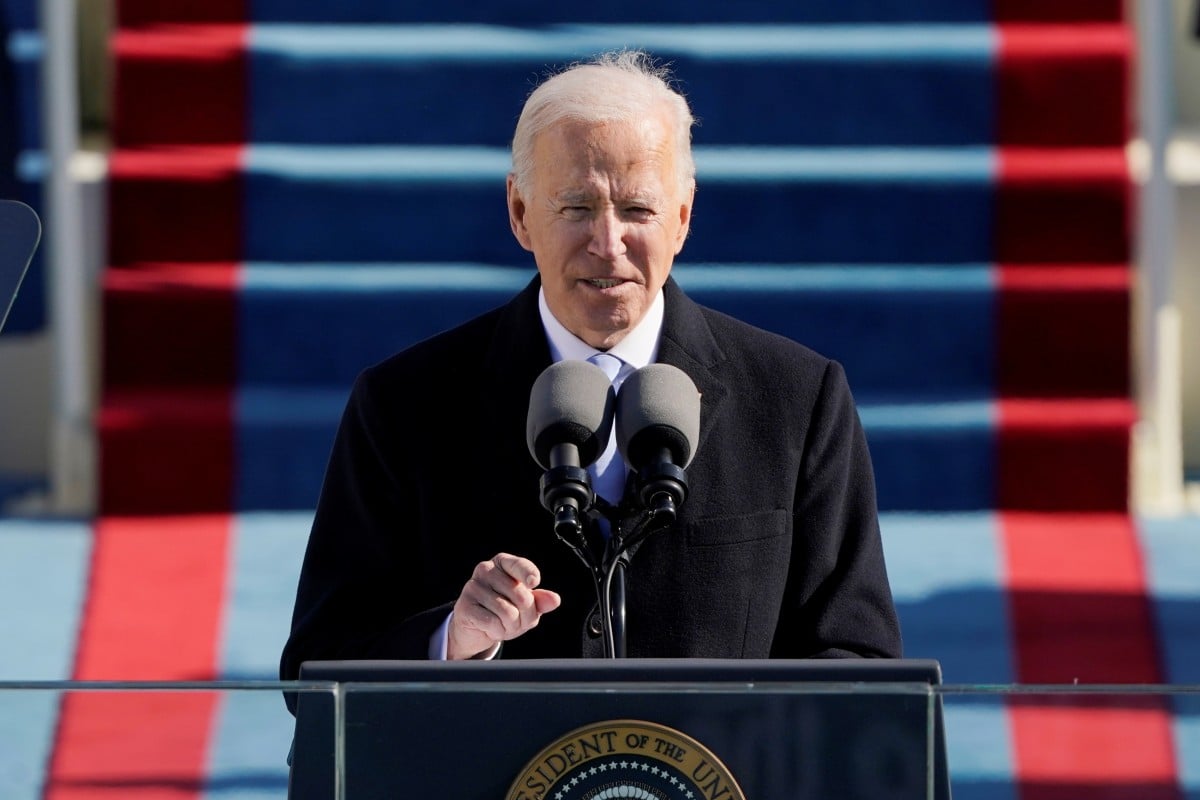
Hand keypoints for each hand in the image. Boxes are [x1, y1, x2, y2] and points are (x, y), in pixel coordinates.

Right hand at [446, 553, 561, 659]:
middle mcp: (485, 570)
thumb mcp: (526, 605)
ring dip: (512, 626)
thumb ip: (540, 600)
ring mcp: (472, 587)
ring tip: (504, 625)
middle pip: (521, 596)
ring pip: (508, 612)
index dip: (529, 574)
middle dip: (525, 616)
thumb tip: (554, 600)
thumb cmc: (505, 610)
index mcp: (503, 563)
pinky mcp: (464, 606)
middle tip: (518, 620)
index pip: (519, 565)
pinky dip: (498, 631)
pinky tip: (492, 629)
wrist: (476, 628)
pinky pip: (493, 622)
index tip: (534, 582)